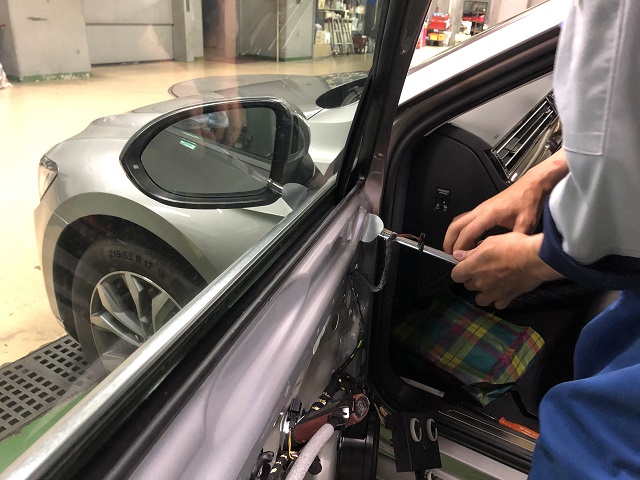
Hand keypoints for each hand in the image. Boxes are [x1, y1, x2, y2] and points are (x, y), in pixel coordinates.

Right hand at [443, 148, 568, 253]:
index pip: (467, 233)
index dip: (460, 247)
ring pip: (457, 221)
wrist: (531, 185)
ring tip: (454, 249)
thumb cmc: (528, 200)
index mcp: (489, 214)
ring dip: (452, 234)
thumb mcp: (526, 225)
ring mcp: (480, 208)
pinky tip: (467, 239)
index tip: (458, 258)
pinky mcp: (483, 208)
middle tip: (448, 255)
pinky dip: (460, 230)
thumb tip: (509, 255)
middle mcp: (481, 210)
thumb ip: (515, 242)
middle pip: (455, 226)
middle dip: (449, 241)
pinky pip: (465, 219)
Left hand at [451, 233, 562, 308]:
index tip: (467, 265)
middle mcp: (480, 282)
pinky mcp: (507, 298)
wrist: (535, 259)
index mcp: (472, 267)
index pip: (455, 275)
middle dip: (473, 279)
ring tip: (492, 283)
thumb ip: (472, 252)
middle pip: (468, 286)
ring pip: (480, 299)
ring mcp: (493, 292)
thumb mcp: (490, 241)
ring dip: (483, 292)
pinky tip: (503, 291)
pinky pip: (497, 304)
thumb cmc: (514, 246)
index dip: (460, 270)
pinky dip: (499, 299)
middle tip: (484, 270)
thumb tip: (458, 255)